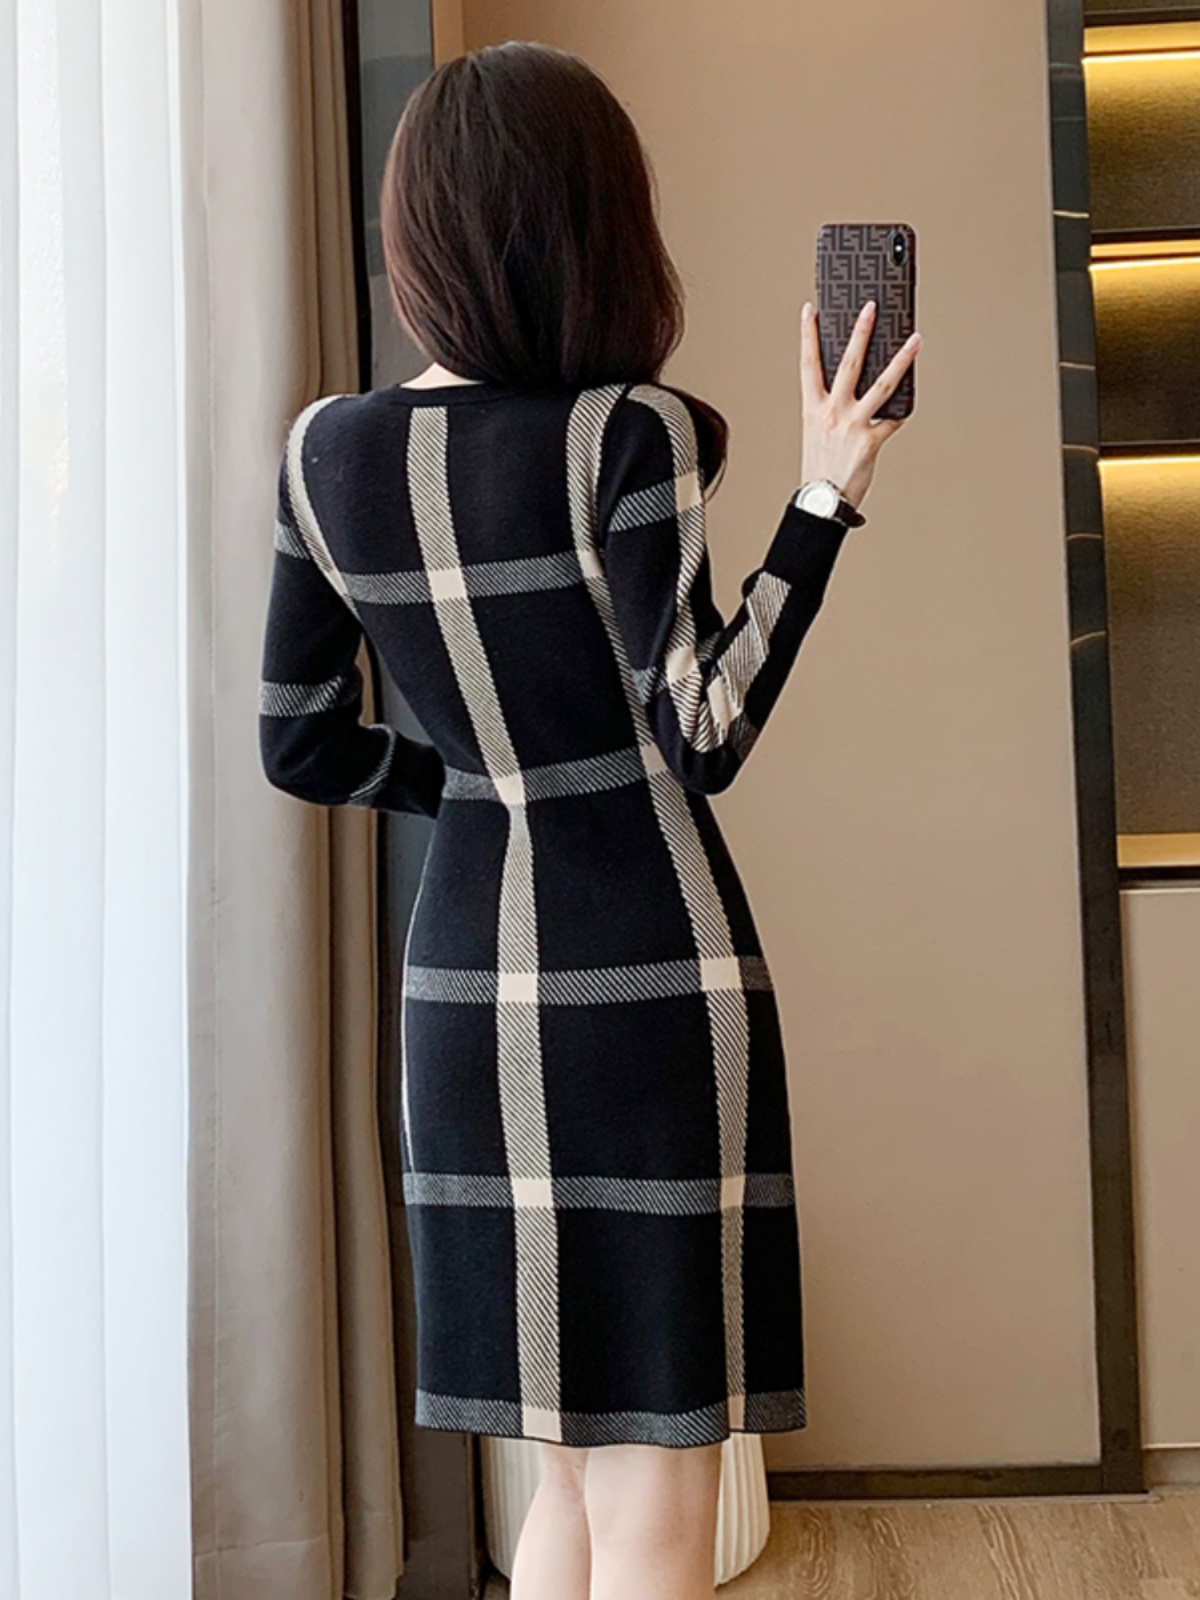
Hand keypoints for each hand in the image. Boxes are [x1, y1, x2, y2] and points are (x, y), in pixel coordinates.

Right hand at [798, 299, 919, 509]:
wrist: (823, 501)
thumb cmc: (821, 467)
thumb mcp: (817, 431)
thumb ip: (832, 406)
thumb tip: (854, 383)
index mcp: (813, 409)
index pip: (808, 364)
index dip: (808, 335)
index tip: (810, 310)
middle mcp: (832, 413)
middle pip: (849, 364)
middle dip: (861, 332)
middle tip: (871, 307)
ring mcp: (853, 425)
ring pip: (882, 385)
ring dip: (902, 359)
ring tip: (915, 338)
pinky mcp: (872, 441)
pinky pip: (894, 419)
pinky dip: (903, 412)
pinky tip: (910, 400)